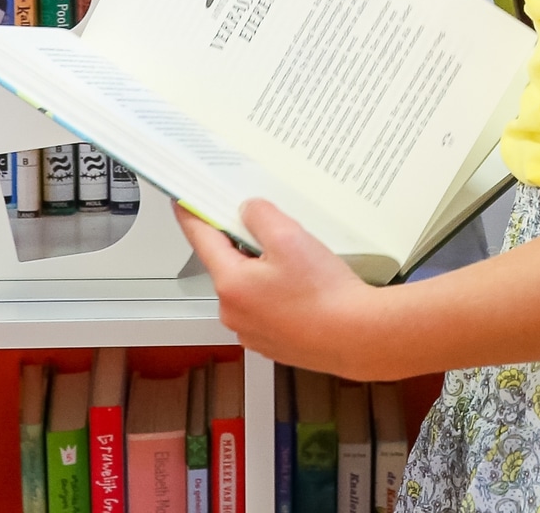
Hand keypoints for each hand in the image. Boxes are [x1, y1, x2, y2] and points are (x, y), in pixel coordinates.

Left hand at [175, 199, 382, 376]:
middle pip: (227, 261)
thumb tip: (247, 211)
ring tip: (298, 262)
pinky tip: (303, 286)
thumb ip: (260, 215)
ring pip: (248, 283)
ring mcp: (251, 329)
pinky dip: (276, 290)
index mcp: (231, 284)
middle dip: (243, 241)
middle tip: (272, 227)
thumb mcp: (289, 236)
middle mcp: (233, 311)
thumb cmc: (324, 295)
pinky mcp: (271, 340)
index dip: (192, 213)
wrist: (357, 336)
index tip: (182, 200)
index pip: (200, 238)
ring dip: (263, 267)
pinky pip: (264, 304)